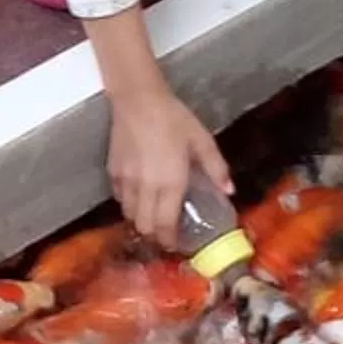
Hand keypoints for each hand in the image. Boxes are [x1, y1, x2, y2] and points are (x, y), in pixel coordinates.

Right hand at [109, 89, 233, 251]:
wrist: (138, 99)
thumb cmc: (173, 119)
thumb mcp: (202, 140)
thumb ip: (216, 168)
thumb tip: (229, 191)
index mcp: (170, 183)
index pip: (165, 225)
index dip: (169, 240)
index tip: (177, 244)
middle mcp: (145, 188)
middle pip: (144, 226)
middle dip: (155, 236)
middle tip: (166, 233)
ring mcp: (126, 181)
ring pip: (130, 215)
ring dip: (142, 221)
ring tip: (153, 217)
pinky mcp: (113, 171)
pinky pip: (120, 198)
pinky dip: (129, 204)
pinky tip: (139, 196)